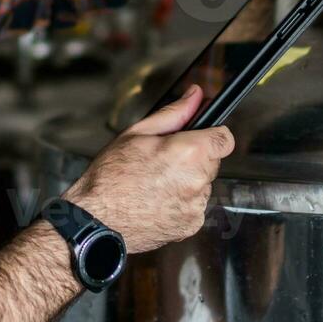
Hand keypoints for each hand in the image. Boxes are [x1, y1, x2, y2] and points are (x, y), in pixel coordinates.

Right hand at [63, 85, 233, 253]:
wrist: (97, 219)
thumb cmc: (110, 177)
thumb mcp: (137, 133)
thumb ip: (174, 113)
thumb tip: (194, 95)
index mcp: (188, 153)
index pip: (225, 139)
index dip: (212, 135)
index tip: (199, 137)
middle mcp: (198, 181)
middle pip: (212, 161)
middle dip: (194, 158)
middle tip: (162, 161)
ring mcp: (196, 206)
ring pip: (202, 185)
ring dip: (187, 182)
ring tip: (154, 183)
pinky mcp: (191, 225)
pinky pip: (193, 206)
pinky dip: (180, 203)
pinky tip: (156, 200)